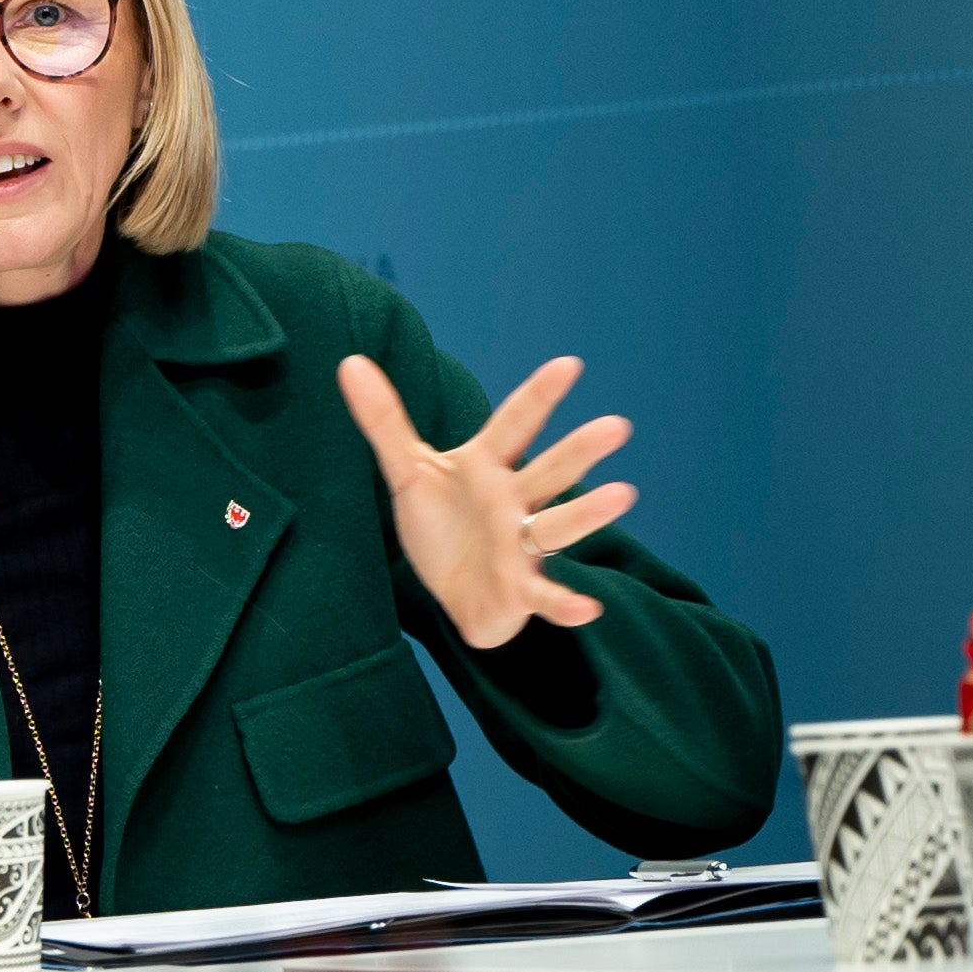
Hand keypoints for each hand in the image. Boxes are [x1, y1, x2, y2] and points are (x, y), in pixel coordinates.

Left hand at [337, 353, 631, 650]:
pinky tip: (587, 609)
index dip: (537, 397)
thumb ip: (384, 420)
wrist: (450, 589)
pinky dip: (565, 603)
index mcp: (488, 468)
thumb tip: (350, 362)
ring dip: (587, 513)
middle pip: (549, 472)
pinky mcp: (520, 590)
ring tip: (622, 494)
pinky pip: (546, 596)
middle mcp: (515, 502)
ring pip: (556, 527)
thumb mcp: (407, 470)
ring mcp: (521, 546)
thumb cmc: (442, 522)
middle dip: (578, 451)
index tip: (568, 364)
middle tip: (615, 425)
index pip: (514, 426)